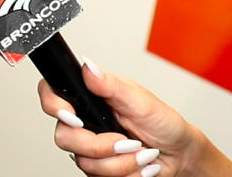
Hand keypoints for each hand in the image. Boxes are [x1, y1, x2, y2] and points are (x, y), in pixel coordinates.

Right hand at [37, 62, 201, 176]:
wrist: (179, 154)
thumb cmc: (163, 122)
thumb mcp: (140, 99)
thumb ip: (111, 85)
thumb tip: (88, 66)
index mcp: (90, 97)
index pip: (52, 94)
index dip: (54, 106)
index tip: (75, 118)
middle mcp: (86, 122)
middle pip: (64, 137)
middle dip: (99, 145)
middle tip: (126, 141)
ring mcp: (91, 147)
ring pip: (85, 162)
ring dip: (120, 162)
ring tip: (141, 152)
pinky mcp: (100, 168)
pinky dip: (125, 173)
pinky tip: (139, 164)